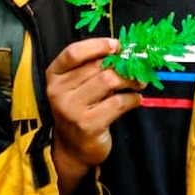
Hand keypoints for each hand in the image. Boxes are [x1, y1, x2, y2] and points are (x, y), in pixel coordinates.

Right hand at [46, 37, 143, 194]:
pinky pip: (117, 103)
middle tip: (139, 66)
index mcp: (54, 75)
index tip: (118, 46)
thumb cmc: (79, 109)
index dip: (98, 45)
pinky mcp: (87, 125)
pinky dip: (132, 99)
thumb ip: (93, 67)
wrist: (71, 149)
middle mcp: (58, 90)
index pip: (73, 52)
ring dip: (130, 79)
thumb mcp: (77, 85)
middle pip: (97, 66)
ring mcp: (71, 109)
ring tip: (140, 82)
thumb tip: (125, 51)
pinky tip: (136, 100)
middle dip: (123, 64)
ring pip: (108, 81)